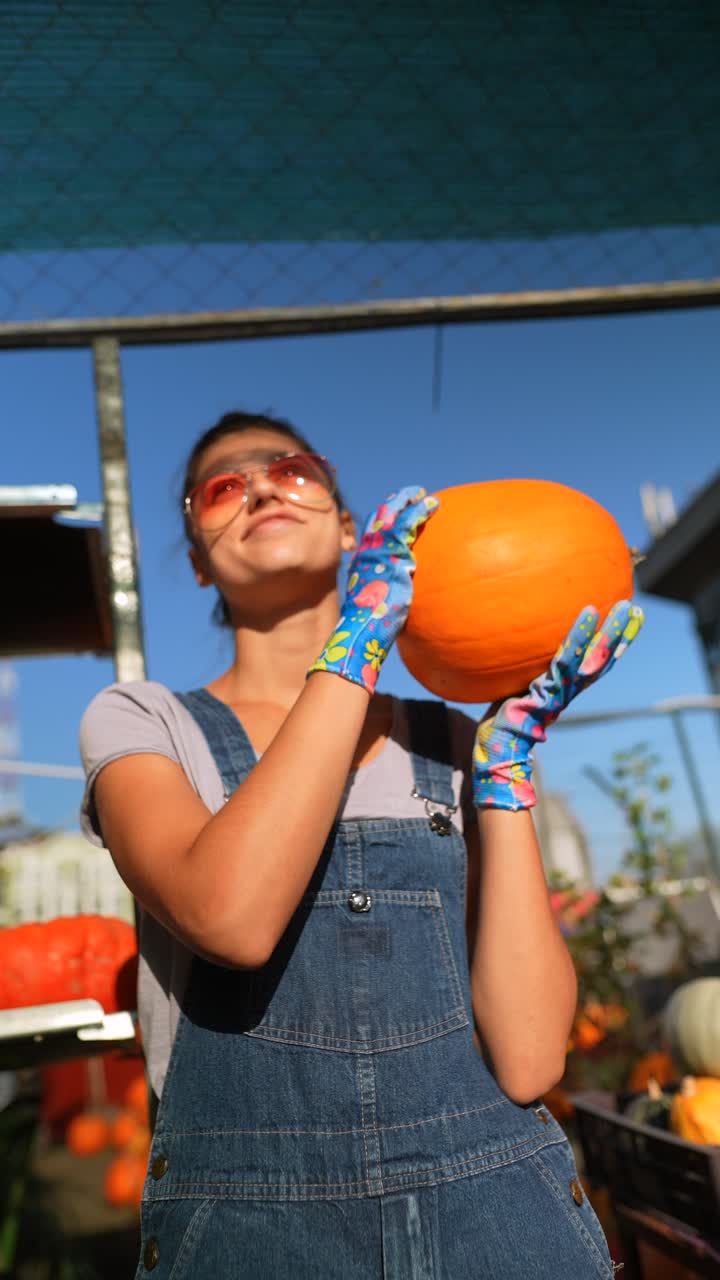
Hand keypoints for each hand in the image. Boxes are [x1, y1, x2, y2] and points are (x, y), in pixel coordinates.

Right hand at [308, 486, 437, 693]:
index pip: (371, 532)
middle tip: (412, 494)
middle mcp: (366, 551)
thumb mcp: (376, 603)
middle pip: (379, 516)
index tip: (395, 511)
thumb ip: (386, 593)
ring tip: (427, 496)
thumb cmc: (369, 626)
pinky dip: (420, 511)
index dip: (383, 517)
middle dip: (396, 502)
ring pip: (394, 515)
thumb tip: (399, 600)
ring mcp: (378, 551)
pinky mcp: (393, 554)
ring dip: (411, 501)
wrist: (362, 630)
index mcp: (361, 561)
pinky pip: (407, 524)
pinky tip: (433, 505)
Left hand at [473, 601, 643, 809]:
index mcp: (567, 687)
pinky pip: (565, 659)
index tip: (632, 619)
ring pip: (592, 657)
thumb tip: (515, 638)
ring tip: (622, 606)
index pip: (598, 662)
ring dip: (610, 631)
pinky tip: (587, 612)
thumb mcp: (518, 686)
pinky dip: (578, 637)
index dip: (617, 642)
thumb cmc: (504, 715)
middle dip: (621, 635)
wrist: (499, 746)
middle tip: (634, 608)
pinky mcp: (549, 691)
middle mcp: (570, 689)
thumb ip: (525, 668)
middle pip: (602, 658)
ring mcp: (562, 690)